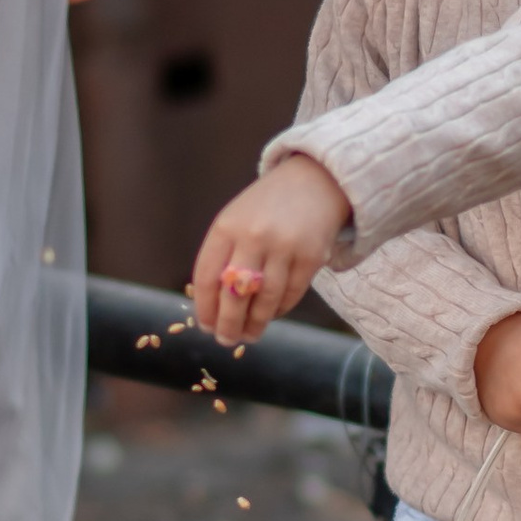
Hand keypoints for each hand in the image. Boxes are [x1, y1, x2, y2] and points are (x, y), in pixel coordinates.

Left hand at [189, 152, 351, 344]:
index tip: (206, 326)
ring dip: (255, 324)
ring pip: (264, 300)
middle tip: (225, 340)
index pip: (207, 278)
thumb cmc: (267, 207)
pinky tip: (271, 315)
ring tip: (248, 335)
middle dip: (227, 324)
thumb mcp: (236, 219)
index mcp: (226, 227)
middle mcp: (253, 237)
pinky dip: (279, 310)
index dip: (205, 308)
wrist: (315, 180)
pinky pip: (291, 294)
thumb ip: (222, 255)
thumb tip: (212, 305)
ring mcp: (284, 247)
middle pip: (234, 295)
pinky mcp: (311, 257)